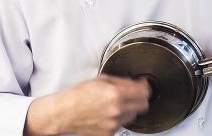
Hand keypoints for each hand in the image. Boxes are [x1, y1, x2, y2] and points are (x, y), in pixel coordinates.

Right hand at [26, 75, 149, 135]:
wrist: (65, 112)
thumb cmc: (79, 96)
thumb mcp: (101, 80)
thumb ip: (122, 82)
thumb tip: (136, 83)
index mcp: (115, 94)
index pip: (144, 92)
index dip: (145, 87)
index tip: (144, 85)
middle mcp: (117, 110)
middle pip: (143, 106)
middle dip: (140, 99)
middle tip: (133, 95)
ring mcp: (114, 123)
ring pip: (133, 116)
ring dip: (128, 110)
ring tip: (115, 105)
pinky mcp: (110, 133)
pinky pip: (121, 125)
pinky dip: (118, 119)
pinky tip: (108, 114)